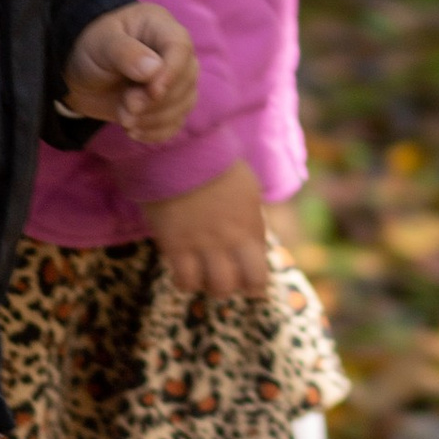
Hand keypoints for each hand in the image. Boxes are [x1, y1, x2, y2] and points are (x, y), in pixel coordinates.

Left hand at [63, 1, 197, 142]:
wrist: (79, 76)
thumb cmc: (91, 49)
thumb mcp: (101, 44)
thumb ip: (125, 53)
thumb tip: (154, 70)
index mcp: (160, 28)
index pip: (180, 47)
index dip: (171, 72)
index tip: (152, 91)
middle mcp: (174, 54)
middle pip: (186, 79)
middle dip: (156, 100)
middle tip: (126, 104)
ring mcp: (174, 81)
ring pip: (184, 104)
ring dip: (153, 118)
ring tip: (124, 117)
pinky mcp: (168, 106)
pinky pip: (175, 123)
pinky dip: (155, 132)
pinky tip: (132, 131)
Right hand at [143, 159, 271, 298]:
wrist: (179, 151)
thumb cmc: (212, 162)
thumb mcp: (245, 188)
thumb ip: (249, 216)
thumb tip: (250, 234)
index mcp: (252, 225)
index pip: (262, 268)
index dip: (256, 281)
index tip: (248, 282)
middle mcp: (233, 239)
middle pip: (247, 283)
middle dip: (240, 287)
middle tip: (227, 280)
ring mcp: (205, 244)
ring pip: (218, 287)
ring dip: (212, 286)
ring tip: (204, 277)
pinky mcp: (177, 246)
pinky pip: (185, 280)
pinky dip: (186, 283)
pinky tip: (182, 273)